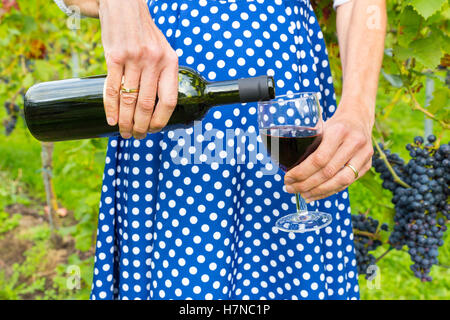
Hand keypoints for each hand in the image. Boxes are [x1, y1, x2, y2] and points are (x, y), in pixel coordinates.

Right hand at [98, 0, 178, 138]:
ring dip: (125, 121)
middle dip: (141, 126)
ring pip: (129, 100)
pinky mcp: (114, 56)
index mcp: (170, 63)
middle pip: (147, 105)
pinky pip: (112, 89)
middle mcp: (154, 62)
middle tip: (136, 136)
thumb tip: (159, 105)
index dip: (161, 120)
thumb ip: (163, 74)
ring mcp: (133, 59)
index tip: (154, 130)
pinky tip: (111, 120)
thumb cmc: (144, 33)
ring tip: (124, 132)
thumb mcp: (163, 50)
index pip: (169, 101)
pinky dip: (110, 108)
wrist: (125, 6)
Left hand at [284, 100, 373, 201]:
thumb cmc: (334, 125)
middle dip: (306, 184)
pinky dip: (329, 191)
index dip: (302, 172)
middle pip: (328, 172)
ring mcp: (364, 155)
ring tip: (302, 195)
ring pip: (340, 181)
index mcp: (339, 131)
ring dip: (318, 192)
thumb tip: (285, 163)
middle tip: (290, 188)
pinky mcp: (367, 165)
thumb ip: (308, 142)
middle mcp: (355, 143)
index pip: (319, 158)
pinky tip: (315, 195)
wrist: (358, 119)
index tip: (288, 178)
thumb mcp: (320, 126)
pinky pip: (347, 184)